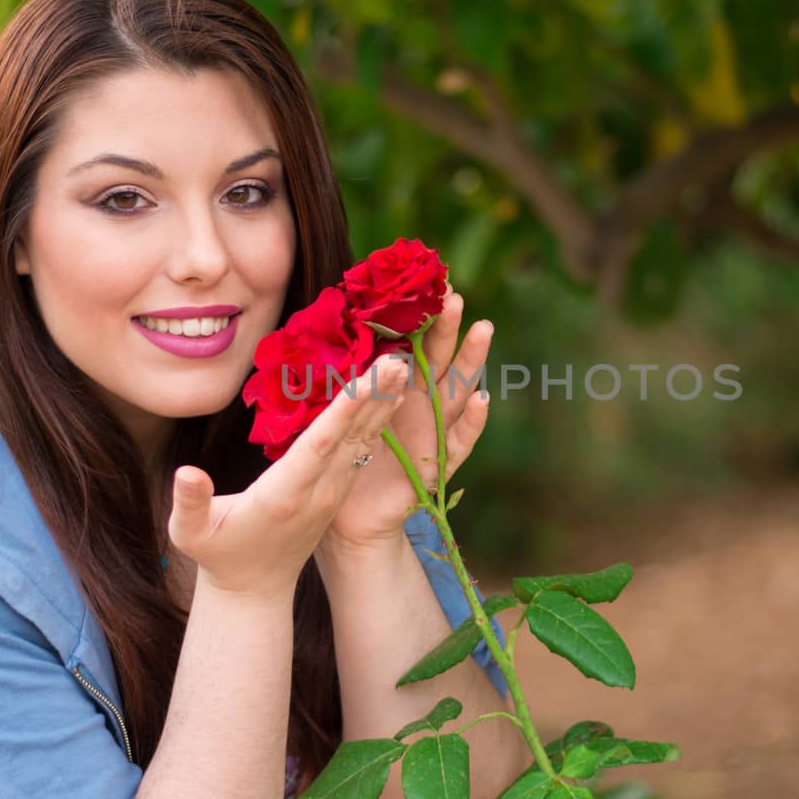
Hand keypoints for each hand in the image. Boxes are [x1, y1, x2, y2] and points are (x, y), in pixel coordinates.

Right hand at [165, 354, 412, 597]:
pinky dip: (377, 421)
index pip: (319, 446)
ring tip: (401, 368)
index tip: (365, 382)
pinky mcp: (337, 490)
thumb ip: (189, 502)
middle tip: (397, 362)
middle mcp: (318, 492)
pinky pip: (361, 450)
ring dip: (382, 405)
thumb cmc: (218, 554)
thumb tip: (185, 472)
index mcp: (285, 495)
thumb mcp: (190, 533)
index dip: (342, 413)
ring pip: (363, 442)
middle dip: (374, 399)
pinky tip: (390, 396)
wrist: (255, 588)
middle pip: (350, 438)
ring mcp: (332, 492)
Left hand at [324, 291, 491, 553]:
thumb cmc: (335, 458)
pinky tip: (480, 399)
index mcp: (391, 387)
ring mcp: (432, 431)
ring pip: (456, 390)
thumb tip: (316, 327)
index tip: (427, 282)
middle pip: (438, 358)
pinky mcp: (437, 465)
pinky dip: (471, 422)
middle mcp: (417, 403)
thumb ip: (334, 375)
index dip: (419, 315)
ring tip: (482, 329)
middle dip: (446, 327)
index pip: (410, 343)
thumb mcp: (329, 410)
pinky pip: (459, 442)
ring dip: (471, 359)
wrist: (342, 516)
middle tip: (454, 295)